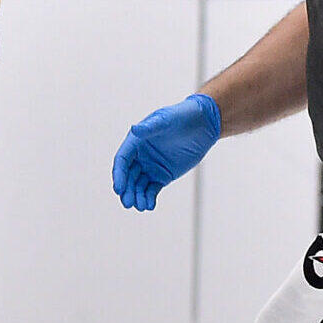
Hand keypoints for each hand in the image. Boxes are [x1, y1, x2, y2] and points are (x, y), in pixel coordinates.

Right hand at [110, 91, 220, 210]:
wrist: (204, 124)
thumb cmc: (183, 116)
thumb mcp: (167, 120)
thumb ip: (151, 127)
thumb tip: (135, 129)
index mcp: (136, 141)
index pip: (122, 160)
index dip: (119, 175)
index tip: (119, 189)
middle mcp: (140, 156)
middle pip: (128, 176)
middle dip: (127, 190)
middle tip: (128, 203)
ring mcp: (151, 167)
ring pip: (139, 185)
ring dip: (137, 196)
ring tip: (140, 207)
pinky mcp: (163, 176)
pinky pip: (152, 190)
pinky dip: (149, 198)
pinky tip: (149, 205)